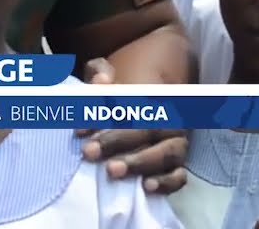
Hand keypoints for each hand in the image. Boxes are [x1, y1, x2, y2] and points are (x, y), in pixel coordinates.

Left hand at [76, 57, 189, 193]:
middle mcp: (167, 118)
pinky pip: (179, 175)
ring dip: (141, 163)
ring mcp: (175, 142)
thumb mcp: (107, 72)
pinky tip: (147, 187)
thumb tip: (101, 80)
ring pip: (170, 153)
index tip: (79, 132)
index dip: (105, 117)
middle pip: (150, 130)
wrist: (150, 97)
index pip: (132, 105)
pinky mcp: (176, 165)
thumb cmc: (120, 91)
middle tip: (89, 152)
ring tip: (112, 170)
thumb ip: (100, 71)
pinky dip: (168, 182)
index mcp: (151, 95)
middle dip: (118, 142)